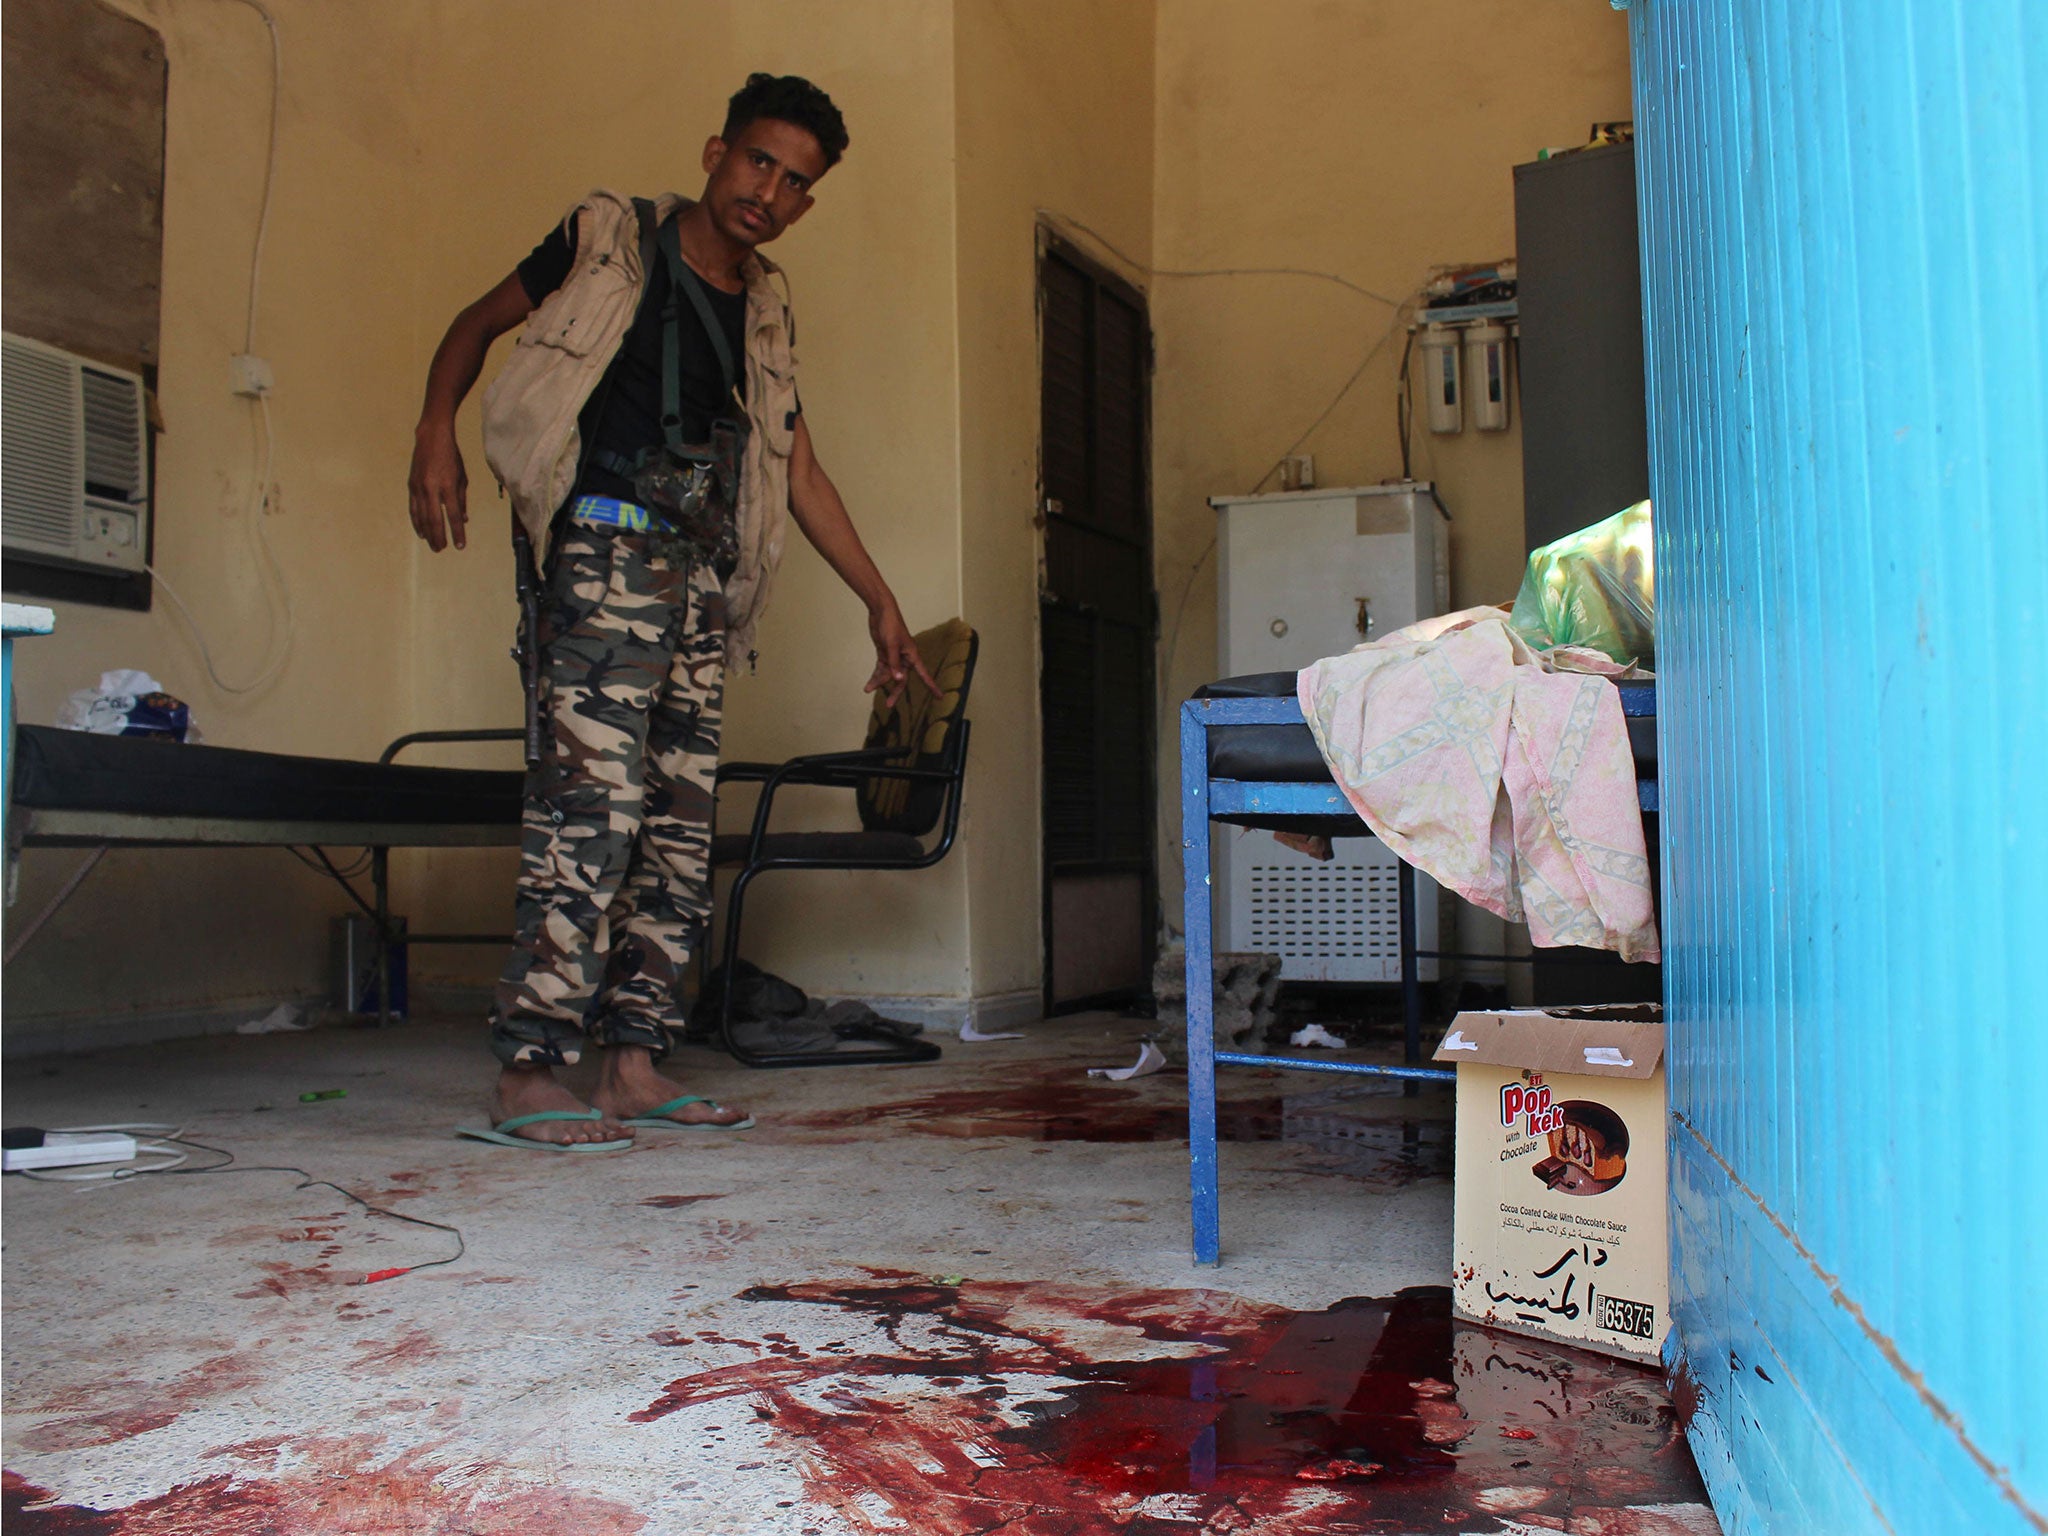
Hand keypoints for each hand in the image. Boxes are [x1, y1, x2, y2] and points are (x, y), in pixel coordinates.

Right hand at [407, 422, 468, 550]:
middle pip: (435, 519)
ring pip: (422, 516)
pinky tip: (421, 532)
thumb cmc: (451, 457)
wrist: (431, 437)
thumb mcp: (461, 477)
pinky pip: (413, 508)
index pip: (453, 515)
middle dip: (439, 537)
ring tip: (433, 545)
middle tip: (442, 549)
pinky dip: (417, 522)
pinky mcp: (411, 485)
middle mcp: (431, 488)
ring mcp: (419, 487)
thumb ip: (462, 500)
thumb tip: (463, 520)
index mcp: (447, 486)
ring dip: (428, 533)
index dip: (457, 532)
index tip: (460, 546)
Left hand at [865, 603, 939, 708]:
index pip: (924, 674)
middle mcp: (905, 658)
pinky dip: (875, 676)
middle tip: (888, 705)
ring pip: (889, 675)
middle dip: (895, 692)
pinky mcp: (885, 654)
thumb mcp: (891, 645)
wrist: (880, 611)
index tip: (940, 697)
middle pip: (902, 680)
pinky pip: (881, 669)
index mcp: (912, 655)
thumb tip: (899, 680)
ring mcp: (894, 656)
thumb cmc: (890, 625)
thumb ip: (894, 663)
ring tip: (867, 689)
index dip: (932, 686)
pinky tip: (869, 684)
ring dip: (879, 682)